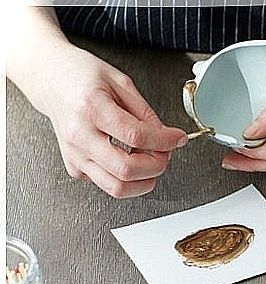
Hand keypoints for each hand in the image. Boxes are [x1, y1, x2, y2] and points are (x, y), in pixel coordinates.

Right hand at [32, 47, 186, 197]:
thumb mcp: (120, 83)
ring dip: (144, 180)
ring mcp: (74, 155)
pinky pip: (107, 184)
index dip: (165, 141)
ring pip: (116, 187)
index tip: (178, 139)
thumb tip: (167, 137)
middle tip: (166, 152)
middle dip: (157, 165)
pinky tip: (130, 160)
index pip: (137, 137)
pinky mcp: (74, 167)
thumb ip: (145, 113)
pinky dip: (127, 178)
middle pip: (126, 169)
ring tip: (151, 161)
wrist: (50, 79)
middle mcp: (79, 136)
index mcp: (92, 108)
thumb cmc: (81, 76)